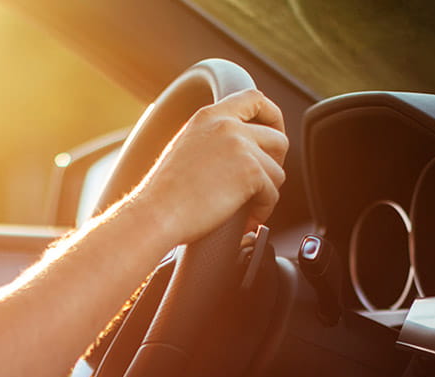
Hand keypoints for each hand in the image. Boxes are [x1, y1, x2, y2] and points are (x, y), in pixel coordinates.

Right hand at [130, 89, 287, 245]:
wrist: (157, 214)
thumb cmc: (164, 195)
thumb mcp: (185, 150)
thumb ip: (212, 141)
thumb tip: (239, 153)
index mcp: (209, 116)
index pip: (255, 98)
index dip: (272, 117)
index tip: (274, 135)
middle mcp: (227, 125)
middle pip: (277, 138)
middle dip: (275, 165)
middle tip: (262, 185)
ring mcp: (240, 146)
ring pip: (277, 171)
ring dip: (266, 194)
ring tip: (247, 210)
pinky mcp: (250, 171)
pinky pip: (273, 192)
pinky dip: (262, 211)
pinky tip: (246, 220)